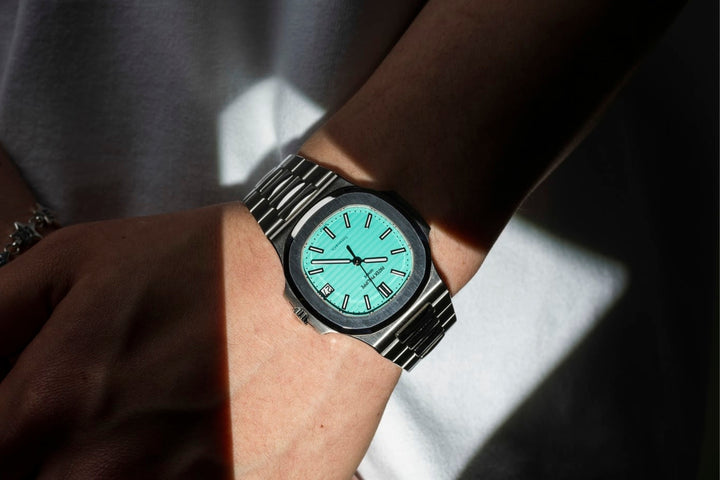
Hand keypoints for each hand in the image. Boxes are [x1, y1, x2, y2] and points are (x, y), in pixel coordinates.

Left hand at [0, 204, 399, 478]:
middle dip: (54, 465)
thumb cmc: (206, 260)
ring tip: (153, 437)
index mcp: (57, 402)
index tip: (29, 436)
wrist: (327, 278)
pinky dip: (188, 478)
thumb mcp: (79, 258)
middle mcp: (114, 465)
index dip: (8, 447)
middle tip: (95, 437)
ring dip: (122, 474)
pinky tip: (205, 446)